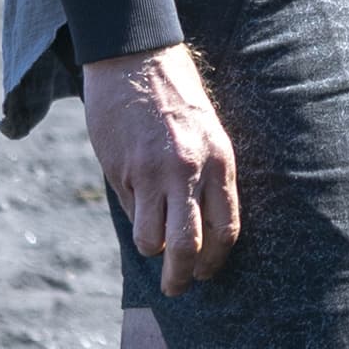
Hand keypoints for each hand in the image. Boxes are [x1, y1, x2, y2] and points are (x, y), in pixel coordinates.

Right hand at [83, 42, 239, 296]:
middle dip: (182, 277)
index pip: (226, 226)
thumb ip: (204, 176)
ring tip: (153, 248)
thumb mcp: (206, 133)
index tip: (208, 272)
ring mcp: (153, 173)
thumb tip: (193, 225)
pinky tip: (133, 199)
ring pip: (152, 239)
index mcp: (220, 160)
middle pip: (189, 245)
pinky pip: (128, 211)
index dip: (216, 258)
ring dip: (152, 250)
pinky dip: (132, 216)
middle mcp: (190, 170)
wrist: (137, 60)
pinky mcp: (122, 171)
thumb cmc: (176, 97)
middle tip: (176, 289)